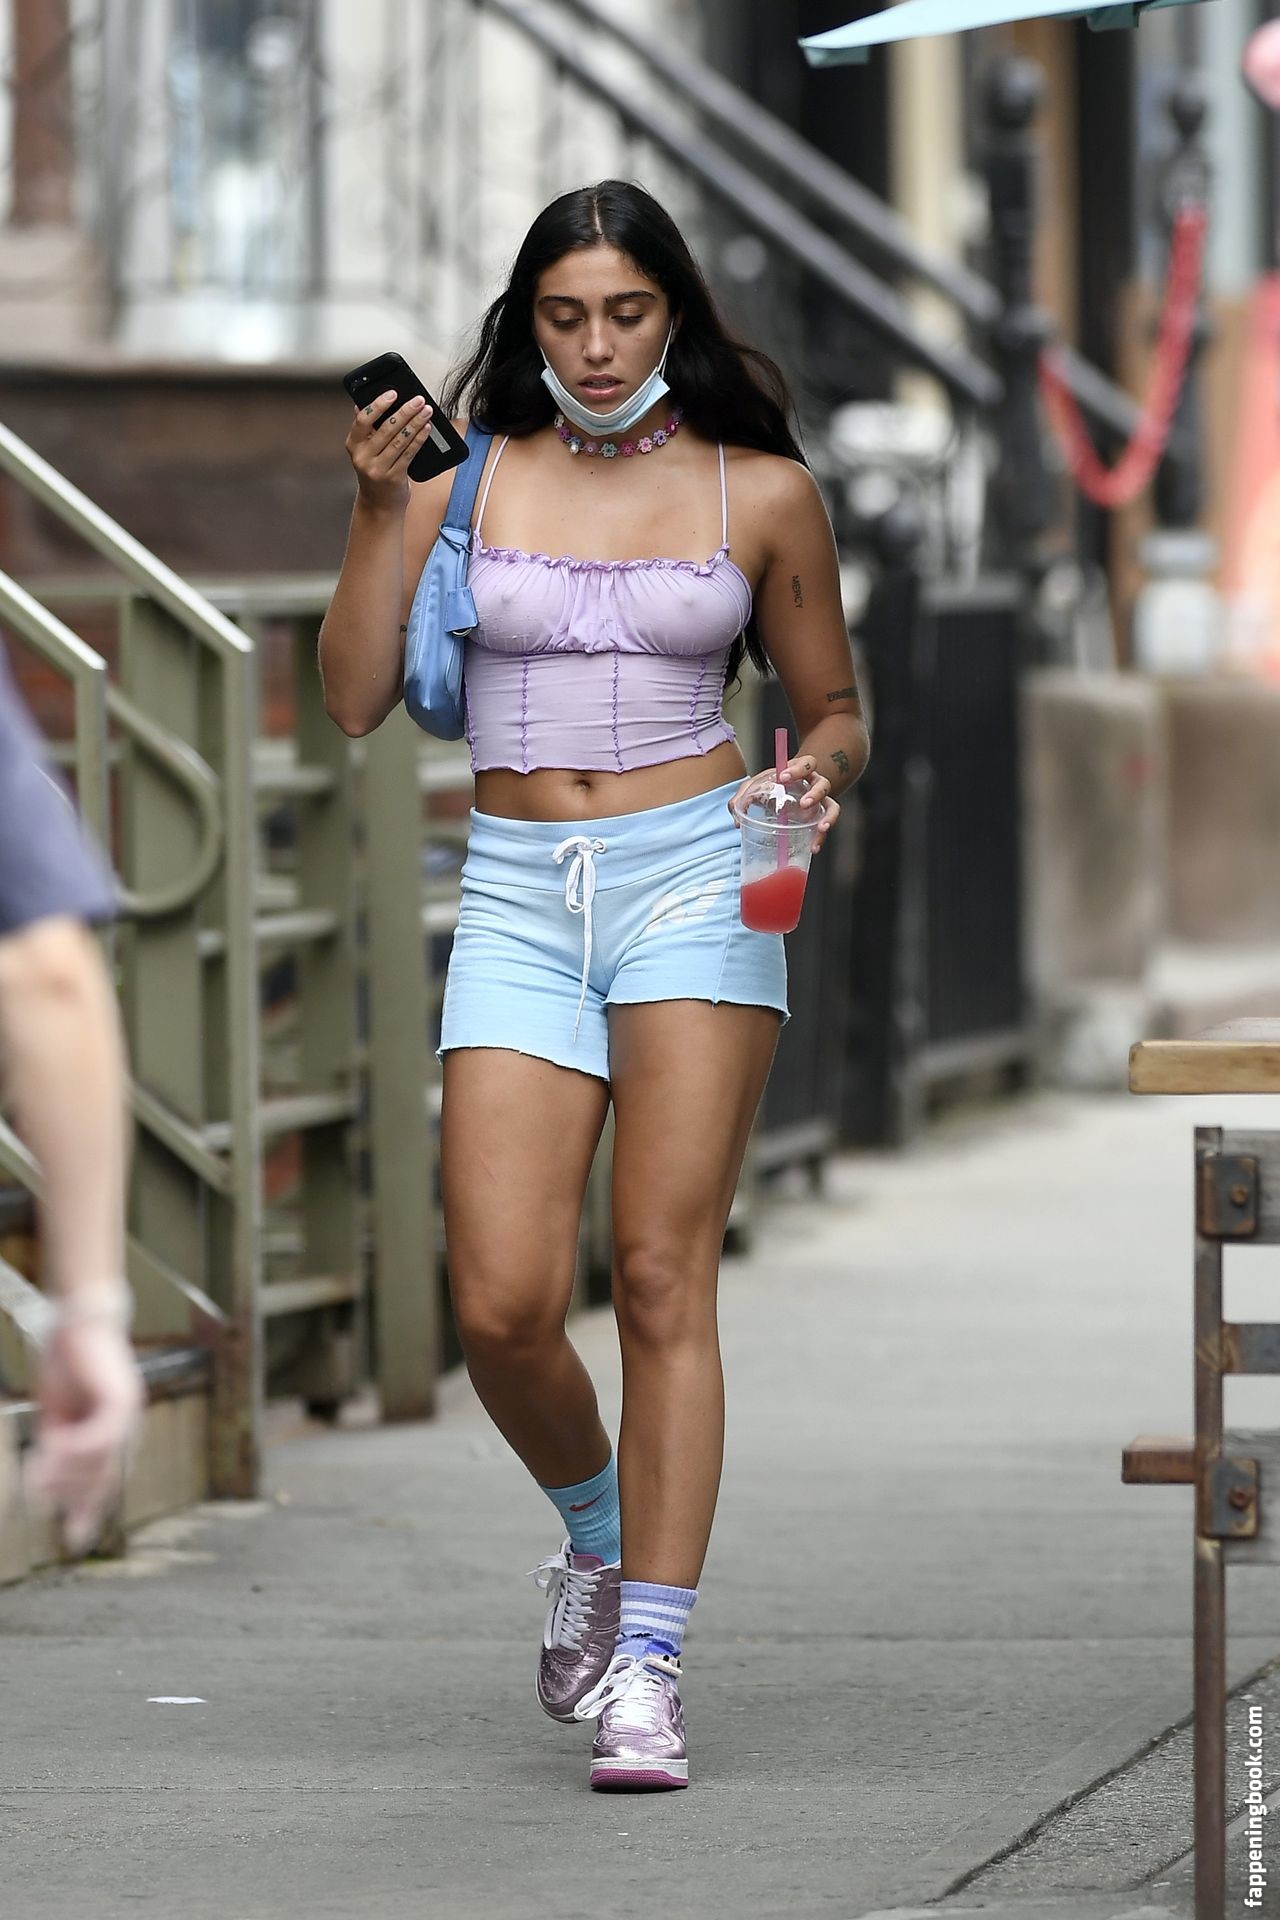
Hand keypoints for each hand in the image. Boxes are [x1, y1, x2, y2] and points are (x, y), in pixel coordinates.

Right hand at [24, 1319, 144, 1555]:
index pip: (102, 1479)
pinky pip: (102, 1437)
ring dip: (70, 1477)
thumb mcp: (56, 1411)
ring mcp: (126, 1413)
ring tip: (40, 1484)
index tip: (75, 1538)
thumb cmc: (67, 1361)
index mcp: (109, 1430)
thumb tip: (47, 1482)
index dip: (88, 1509)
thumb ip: (57, 1443)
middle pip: (105, 1477)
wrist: (79, 1319)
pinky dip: (78, 1450)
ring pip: (102, 1461)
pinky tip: (54, 1449)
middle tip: (64, 1526)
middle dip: (84, 1505)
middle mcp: (124, 1425)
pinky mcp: (122, 1399)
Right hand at [345, 389, 434, 510]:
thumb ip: (366, 429)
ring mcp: (378, 469)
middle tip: (418, 400)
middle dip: (405, 411)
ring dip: (416, 423)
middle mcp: (363, 457)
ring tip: (426, 411)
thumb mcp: (365, 450)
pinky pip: (409, 453)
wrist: (379, 504)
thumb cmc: (375, 471)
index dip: (378, 404)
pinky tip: (426, 429)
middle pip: (386, 428)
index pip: (363, 420)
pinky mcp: (393, 477)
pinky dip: (419, 439)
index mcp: (353, 445)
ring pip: (400, 440)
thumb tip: (364, 403)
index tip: (393, 393)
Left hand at [727, 755, 839, 854]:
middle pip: (822, 784)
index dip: (797, 769)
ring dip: (828, 816)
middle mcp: (814, 784)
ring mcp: (820, 801)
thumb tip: (737, 819)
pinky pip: (827, 824)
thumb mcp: (757, 785)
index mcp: (800, 771)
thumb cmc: (774, 786)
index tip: (783, 777)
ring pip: (832, 805)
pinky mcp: (821, 816)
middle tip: (803, 804)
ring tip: (820, 827)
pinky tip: (814, 846)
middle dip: (815, 794)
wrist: (789, 791)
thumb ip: (744, 796)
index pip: (806, 763)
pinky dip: (822, 836)